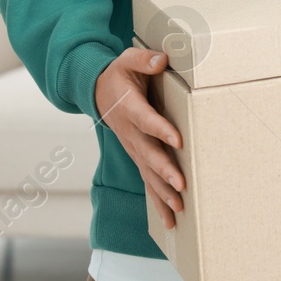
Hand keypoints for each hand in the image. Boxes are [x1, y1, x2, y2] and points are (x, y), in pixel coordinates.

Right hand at [95, 47, 185, 229]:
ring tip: (179, 208)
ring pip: (147, 174)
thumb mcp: (128, 60)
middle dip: (164, 171)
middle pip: (148, 154)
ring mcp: (133, 148)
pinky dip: (158, 202)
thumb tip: (162, 59)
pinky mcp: (137, 157)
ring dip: (162, 192)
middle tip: (181, 184)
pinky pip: (147, 182)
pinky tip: (171, 221)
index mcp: (130, 108)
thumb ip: (144, 60)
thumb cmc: (120, 75)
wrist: (99, 93)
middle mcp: (130, 133)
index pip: (146, 120)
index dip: (161, 130)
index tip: (178, 140)